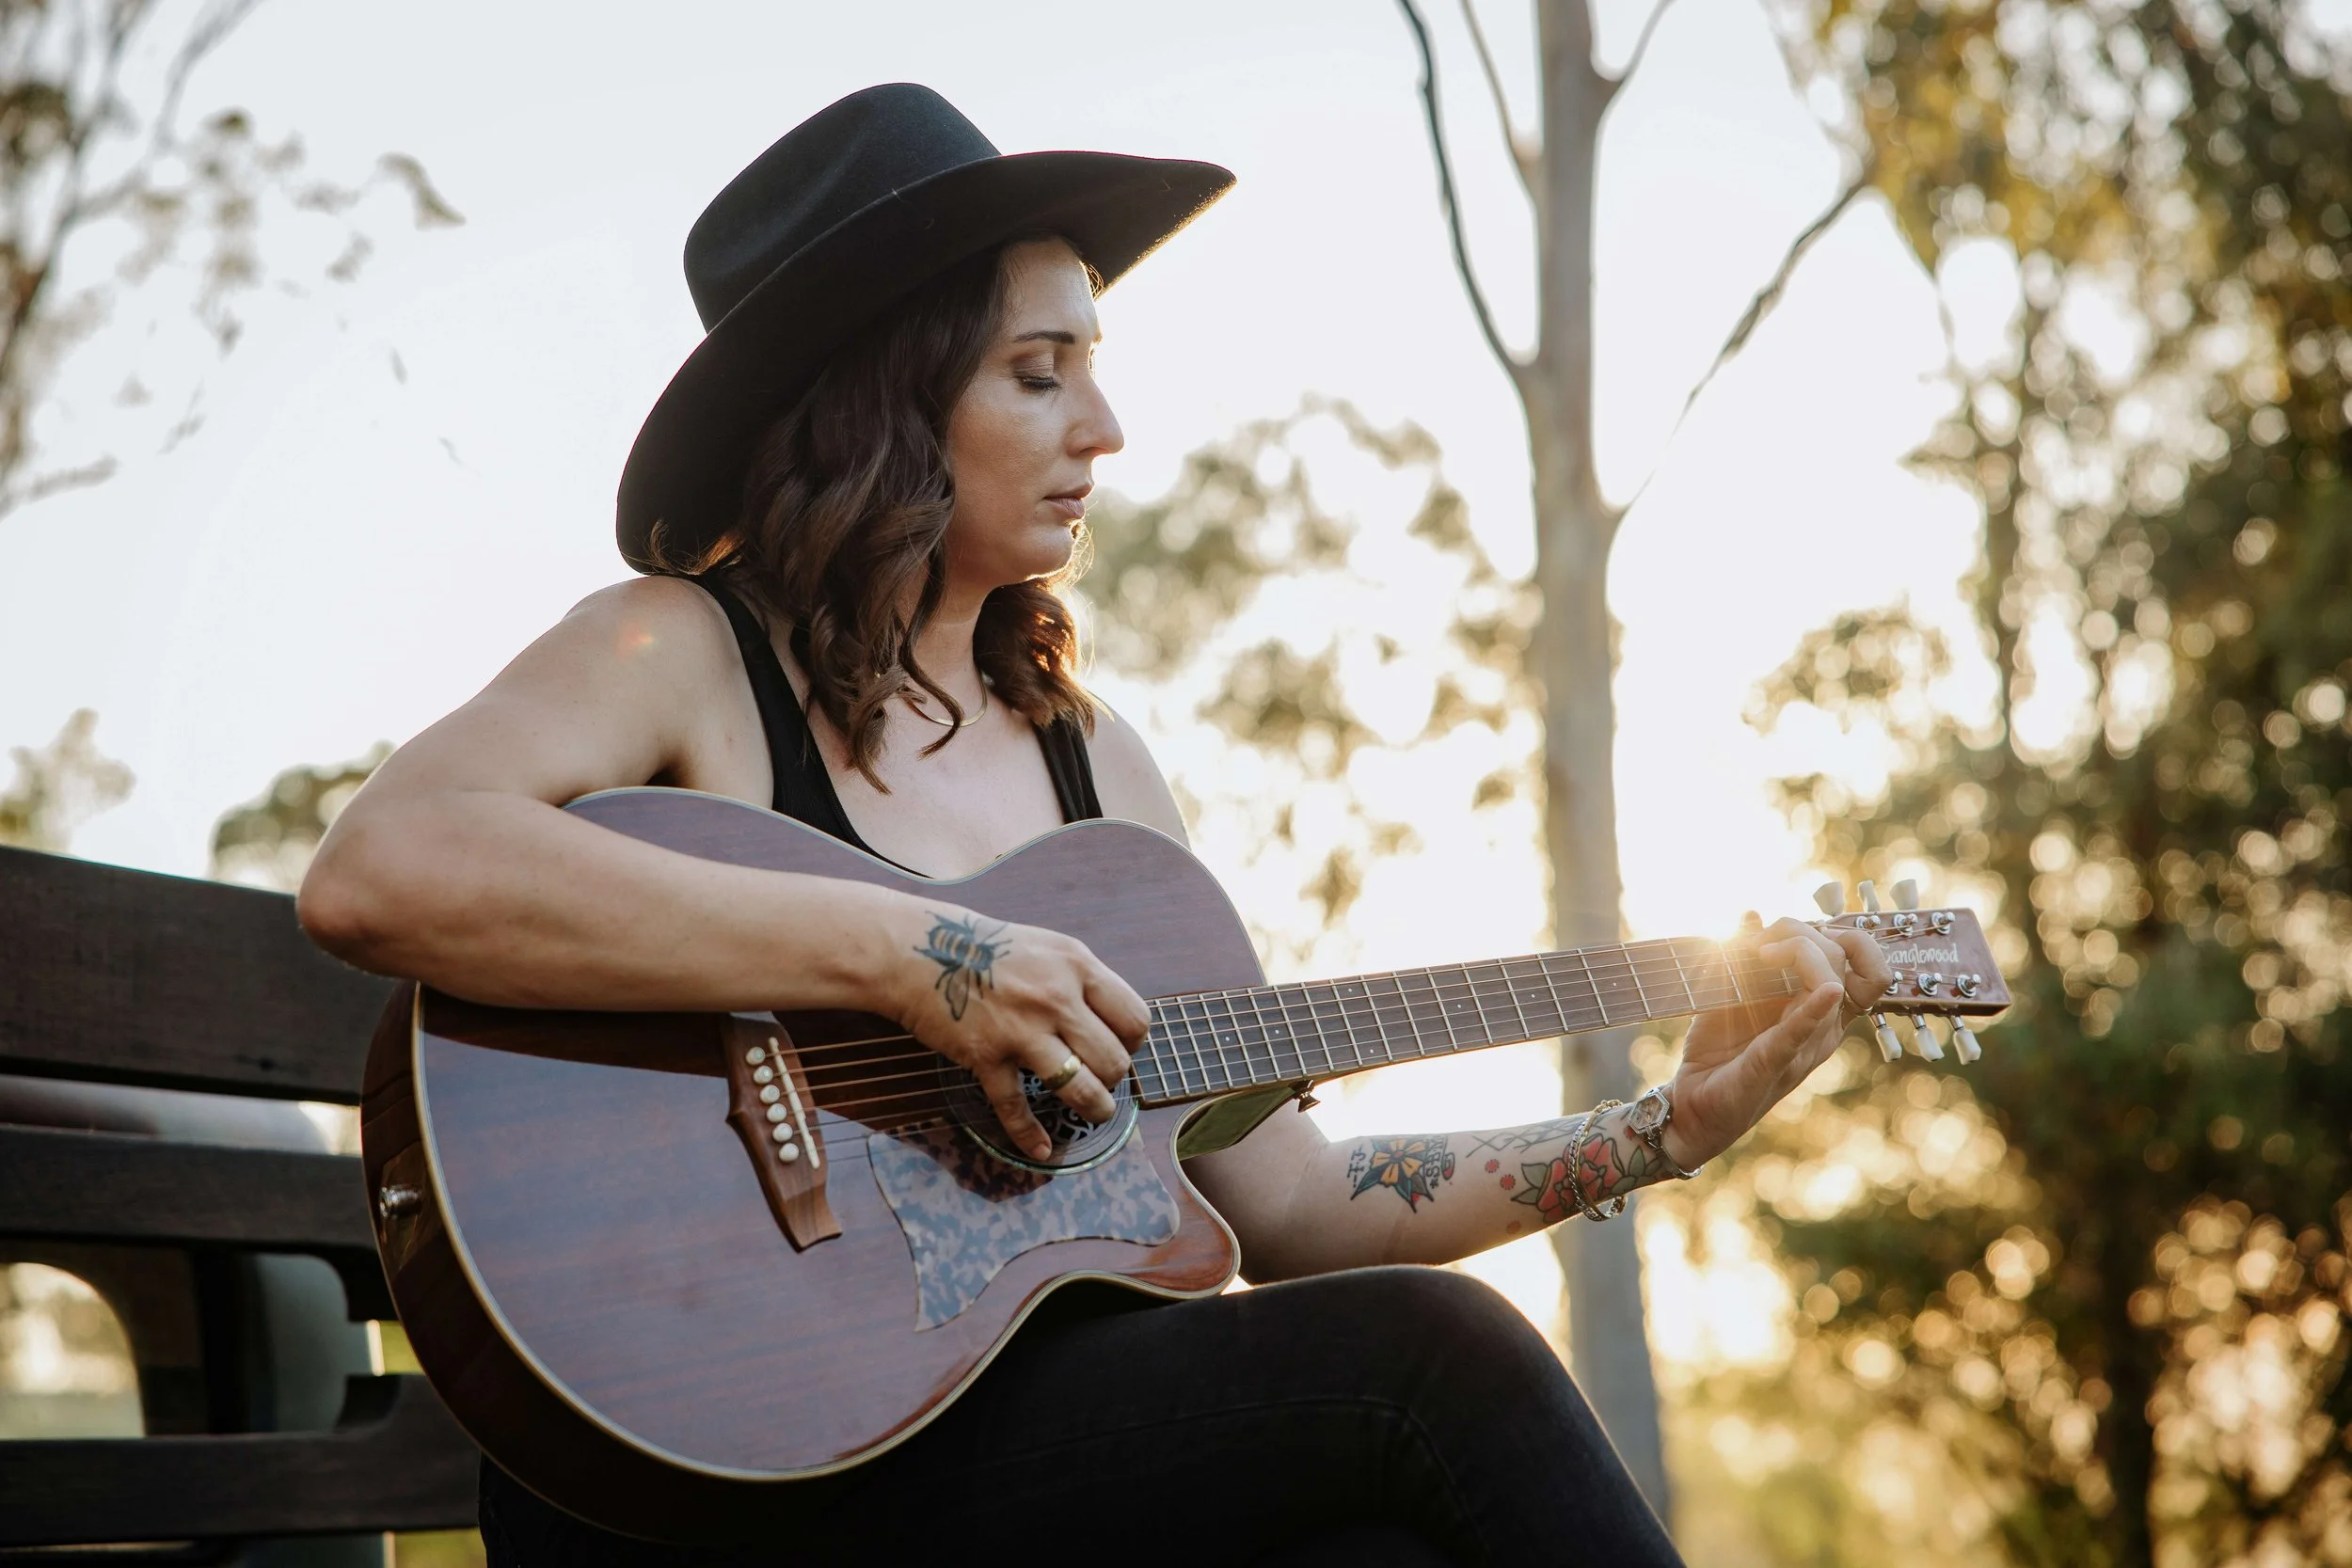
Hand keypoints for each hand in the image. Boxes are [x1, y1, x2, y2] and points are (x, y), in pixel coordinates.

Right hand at [885, 900, 1148, 1160]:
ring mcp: (1022, 1030)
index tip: (1120, 1047)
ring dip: (1095, 1109)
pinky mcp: (987, 1056)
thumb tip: (1109, 1020)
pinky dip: (1030, 1135)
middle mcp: (1056, 998)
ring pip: (1082, 1089)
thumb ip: (1078, 980)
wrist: (916, 950)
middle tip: (1100, 1077)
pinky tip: (1042, 1149)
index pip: (1134, 1018)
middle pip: (1114, 1060)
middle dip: (1113, 1078)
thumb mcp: (1045, 947)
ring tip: (1094, 1112)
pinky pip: (1016, 1108)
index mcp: (1076, 965)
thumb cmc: (983, 946)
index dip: (1132, 1041)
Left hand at [1662, 914, 1892, 1169]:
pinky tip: (1828, 992)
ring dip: (1798, 953)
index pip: (1871, 969)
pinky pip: (1801, 1033)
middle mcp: (1821, 1026)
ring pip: (1831, 985)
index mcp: (1820, 1010)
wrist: (1692, 1102)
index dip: (1851, 938)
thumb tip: (1752, 915)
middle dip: (1803, 932)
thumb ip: (1746, 956)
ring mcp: (1802, 1045)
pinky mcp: (1773, 1063)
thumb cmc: (1720, 1048)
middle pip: (1844, 960)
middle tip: (1759, 941)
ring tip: (1757, 953)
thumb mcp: (1734, 993)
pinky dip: (1813, 1010)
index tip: (1800, 932)